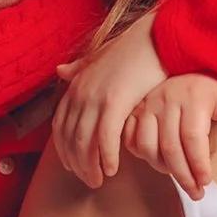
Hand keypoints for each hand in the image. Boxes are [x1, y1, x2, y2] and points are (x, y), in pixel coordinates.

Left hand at [52, 15, 168, 187]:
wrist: (157, 36)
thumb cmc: (133, 49)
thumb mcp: (101, 58)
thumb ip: (80, 67)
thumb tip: (60, 70)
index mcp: (76, 84)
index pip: (60, 126)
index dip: (63, 149)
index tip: (71, 166)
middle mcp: (81, 92)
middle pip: (70, 139)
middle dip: (77, 164)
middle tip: (89, 180)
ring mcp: (96, 98)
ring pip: (85, 143)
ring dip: (90, 167)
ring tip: (99, 180)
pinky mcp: (115, 103)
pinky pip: (105, 139)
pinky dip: (107, 157)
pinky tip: (113, 169)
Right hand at [123, 73, 216, 200]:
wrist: (184, 59)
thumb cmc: (210, 84)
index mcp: (193, 96)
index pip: (192, 138)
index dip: (198, 164)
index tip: (206, 181)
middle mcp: (166, 98)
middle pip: (170, 147)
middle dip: (184, 176)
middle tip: (196, 192)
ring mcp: (147, 103)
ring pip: (147, 146)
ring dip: (162, 167)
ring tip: (178, 175)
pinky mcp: (135, 108)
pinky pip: (130, 138)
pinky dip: (141, 154)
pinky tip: (158, 160)